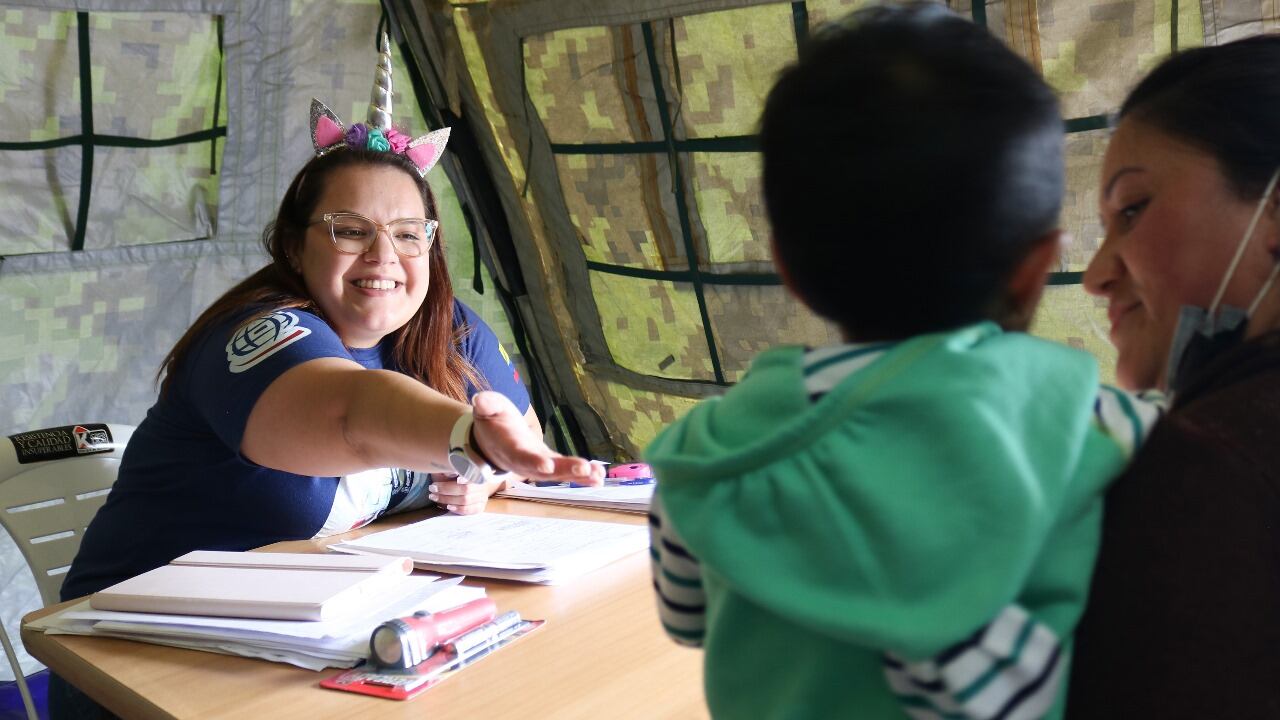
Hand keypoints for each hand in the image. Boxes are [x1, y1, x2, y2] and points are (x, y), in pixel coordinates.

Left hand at [429, 474, 501, 514]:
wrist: (469, 484)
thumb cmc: (454, 474)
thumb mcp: (449, 467)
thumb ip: (450, 468)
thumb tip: (453, 472)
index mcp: (477, 471)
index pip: (474, 474)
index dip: (466, 477)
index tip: (457, 479)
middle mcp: (482, 484)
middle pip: (466, 489)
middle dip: (447, 489)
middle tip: (432, 488)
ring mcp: (482, 496)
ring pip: (466, 501)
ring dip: (448, 500)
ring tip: (434, 497)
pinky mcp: (480, 506)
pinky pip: (469, 510)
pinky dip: (458, 509)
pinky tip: (448, 507)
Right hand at [469, 391, 604, 485]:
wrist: (491, 441)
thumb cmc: (492, 421)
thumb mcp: (487, 408)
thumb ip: (486, 404)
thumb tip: (479, 398)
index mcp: (509, 448)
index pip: (521, 456)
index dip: (532, 462)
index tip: (546, 465)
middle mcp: (525, 462)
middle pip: (544, 470)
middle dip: (564, 470)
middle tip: (583, 469)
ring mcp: (538, 467)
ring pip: (558, 474)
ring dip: (578, 476)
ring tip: (597, 477)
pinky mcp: (550, 466)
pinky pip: (566, 472)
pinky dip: (582, 476)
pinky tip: (599, 477)